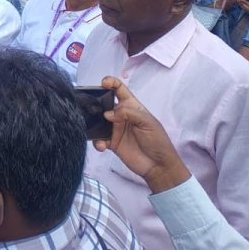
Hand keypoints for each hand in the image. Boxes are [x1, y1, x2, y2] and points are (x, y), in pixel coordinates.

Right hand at [93, 77, 189, 193]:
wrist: (159, 167)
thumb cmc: (158, 141)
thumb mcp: (148, 123)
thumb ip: (129, 113)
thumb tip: (107, 114)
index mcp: (132, 107)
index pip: (119, 90)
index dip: (111, 82)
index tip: (103, 83)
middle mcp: (121, 116)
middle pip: (104, 104)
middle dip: (95, 102)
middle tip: (90, 107)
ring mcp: (115, 129)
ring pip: (98, 121)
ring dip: (93, 123)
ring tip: (94, 129)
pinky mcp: (110, 143)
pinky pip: (98, 139)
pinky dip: (97, 141)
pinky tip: (102, 146)